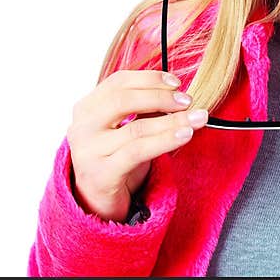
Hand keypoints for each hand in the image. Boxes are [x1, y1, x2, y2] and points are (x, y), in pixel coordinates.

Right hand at [66, 70, 207, 221]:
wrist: (96, 200)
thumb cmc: (114, 158)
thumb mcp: (124, 128)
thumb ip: (144, 109)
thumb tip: (178, 95)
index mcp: (86, 108)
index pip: (118, 82)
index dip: (149, 79)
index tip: (176, 82)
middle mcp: (82, 126)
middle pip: (124, 100)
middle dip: (161, 97)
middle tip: (187, 101)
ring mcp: (89, 151)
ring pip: (137, 128)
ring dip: (172, 121)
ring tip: (197, 118)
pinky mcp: (102, 174)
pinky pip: (139, 151)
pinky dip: (165, 140)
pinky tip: (185, 135)